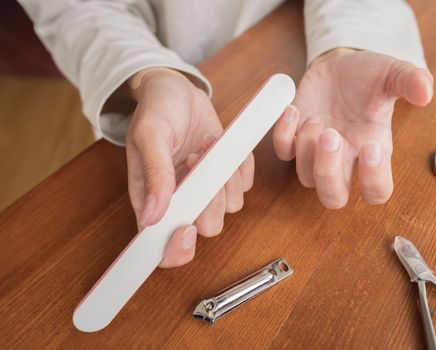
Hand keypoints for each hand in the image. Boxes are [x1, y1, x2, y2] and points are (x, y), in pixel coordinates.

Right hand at [126, 68, 253, 266]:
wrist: (177, 89)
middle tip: (195, 161)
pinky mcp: (227, 173)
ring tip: (205, 145)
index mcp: (152, 201)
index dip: (176, 249)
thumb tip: (152, 217)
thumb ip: (154, 174)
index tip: (187, 227)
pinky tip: (219, 143)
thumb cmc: (155, 110)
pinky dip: (238, 163)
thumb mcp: (149, 134)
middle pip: (208, 227)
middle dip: (210, 198)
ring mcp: (207, 189)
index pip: (163, 247)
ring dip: (224, 174)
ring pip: (232, 205)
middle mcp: (182, 202)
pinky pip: (245, 183)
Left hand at [272, 48, 432, 207]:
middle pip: (333, 197)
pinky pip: (282, 152)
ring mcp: (315, 153)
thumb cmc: (369, 76)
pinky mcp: (293, 138)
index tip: (370, 146)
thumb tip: (426, 93)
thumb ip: (411, 81)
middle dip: (328, 172)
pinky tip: (292, 109)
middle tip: (331, 135)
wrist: (340, 65)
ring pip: (305, 177)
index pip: (377, 191)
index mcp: (373, 150)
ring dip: (307, 149)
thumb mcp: (393, 73)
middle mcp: (345, 160)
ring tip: (316, 117)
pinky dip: (283, 134)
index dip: (373, 180)